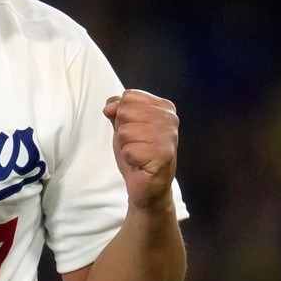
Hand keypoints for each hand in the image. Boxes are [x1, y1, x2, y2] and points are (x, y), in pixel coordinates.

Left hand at [102, 89, 178, 209]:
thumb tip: (110, 106)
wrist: (147, 184)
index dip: (122, 114)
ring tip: (139, 153)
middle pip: (125, 111)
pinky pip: (129, 150)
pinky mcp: (163, 156)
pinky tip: (141, 163)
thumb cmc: (137, 151)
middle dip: (123, 130)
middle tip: (136, 143)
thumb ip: (116, 109)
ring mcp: (169, 137)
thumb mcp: (123, 125)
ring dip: (126, 146)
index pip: (128, 96)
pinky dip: (130, 159)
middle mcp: (170, 119)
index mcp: (164, 107)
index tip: (134, 128)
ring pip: (125, 131)